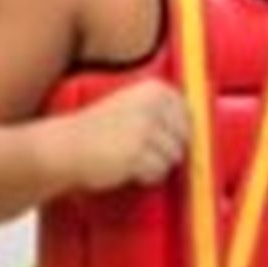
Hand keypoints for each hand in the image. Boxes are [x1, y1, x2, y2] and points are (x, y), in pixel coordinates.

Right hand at [62, 79, 189, 191]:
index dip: (174, 133)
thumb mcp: (134, 106)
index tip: (154, 136)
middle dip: (164, 150)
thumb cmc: (101, 130)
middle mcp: (153, 106)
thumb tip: (201, 129)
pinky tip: (126, 167)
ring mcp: (146, 130)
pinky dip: (145, 176)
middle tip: (136, 148)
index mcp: (156, 90)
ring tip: (128, 156)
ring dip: (153, 164)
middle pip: (184, 140)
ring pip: (173, 159)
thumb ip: (166, 112)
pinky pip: (158, 173)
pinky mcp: (138, 154)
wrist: (66, 146)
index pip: (188, 117)